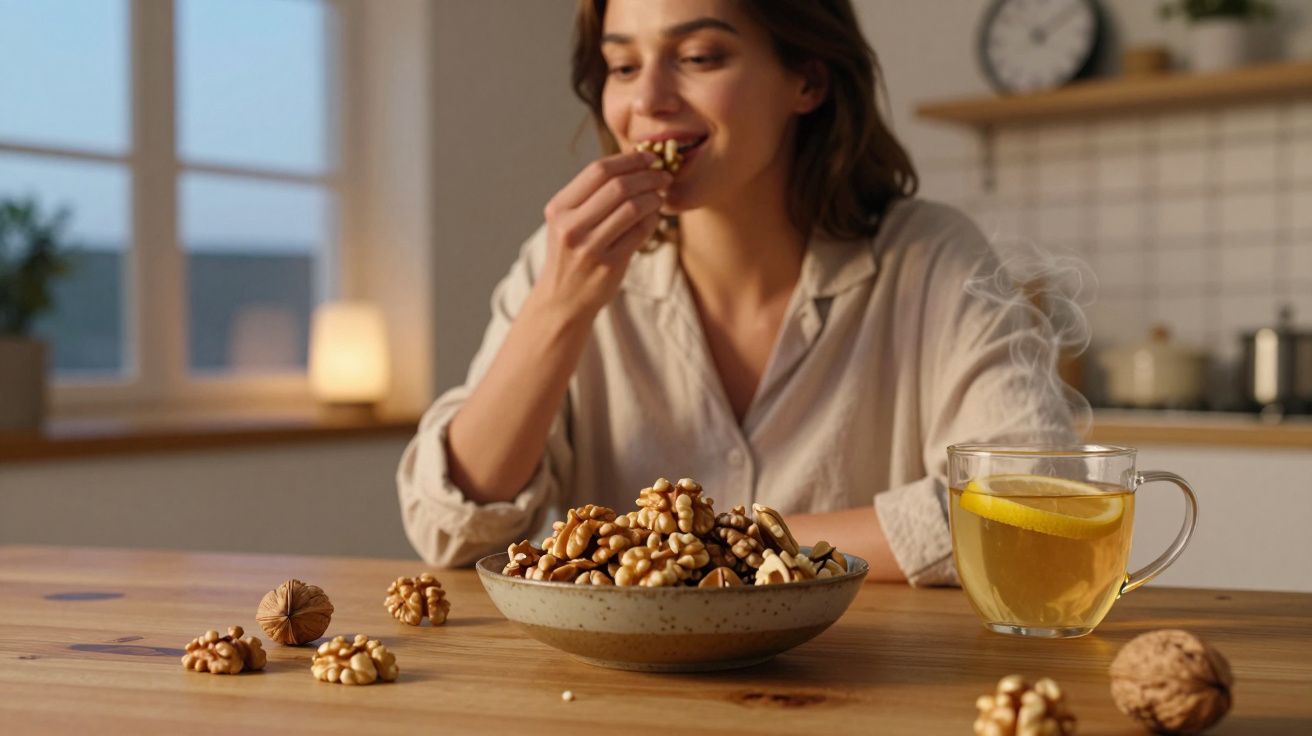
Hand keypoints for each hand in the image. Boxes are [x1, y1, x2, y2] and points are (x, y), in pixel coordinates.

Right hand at [533, 151, 672, 318]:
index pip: (597, 170)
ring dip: (654, 197)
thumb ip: (591, 195)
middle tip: (664, 175)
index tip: (649, 157)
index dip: (628, 160)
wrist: (562, 300)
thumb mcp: (568, 222)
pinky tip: (654, 216)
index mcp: (559, 208)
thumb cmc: (571, 254)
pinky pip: (640, 232)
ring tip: (661, 195)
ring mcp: (590, 248)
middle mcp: (571, 227)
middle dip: (647, 176)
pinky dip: (652, 219)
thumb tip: (634, 164)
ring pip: (633, 208)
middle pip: (618, 186)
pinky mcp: (609, 265)